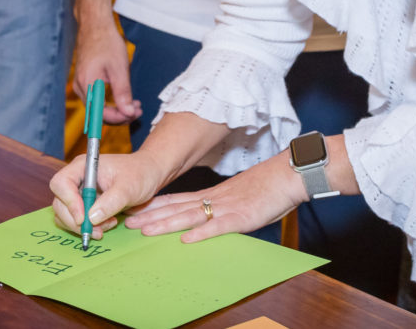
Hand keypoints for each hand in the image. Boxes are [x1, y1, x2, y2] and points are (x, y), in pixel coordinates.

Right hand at [49, 152, 165, 241]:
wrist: (148, 174)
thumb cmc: (140, 173)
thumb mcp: (129, 188)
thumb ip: (110, 202)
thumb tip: (91, 218)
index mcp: (83, 166)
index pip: (61, 183)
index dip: (68, 202)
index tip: (84, 218)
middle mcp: (77, 178)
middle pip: (60, 202)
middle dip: (75, 220)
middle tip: (96, 231)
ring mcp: (79, 192)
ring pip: (65, 214)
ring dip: (83, 226)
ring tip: (108, 226)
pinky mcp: (85, 204)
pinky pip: (76, 219)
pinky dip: (88, 227)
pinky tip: (107, 224)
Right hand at [72, 20, 140, 124]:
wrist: (95, 26)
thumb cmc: (107, 43)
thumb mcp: (119, 69)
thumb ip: (123, 93)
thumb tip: (128, 113)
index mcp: (88, 85)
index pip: (101, 114)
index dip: (119, 118)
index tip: (135, 113)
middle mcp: (81, 88)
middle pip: (98, 114)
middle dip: (119, 115)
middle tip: (138, 110)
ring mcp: (81, 85)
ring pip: (98, 108)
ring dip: (116, 109)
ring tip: (135, 104)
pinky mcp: (84, 81)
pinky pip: (96, 99)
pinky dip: (110, 102)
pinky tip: (124, 97)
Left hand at [124, 152, 303, 242]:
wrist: (287, 175)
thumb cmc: (266, 186)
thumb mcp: (237, 195)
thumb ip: (220, 206)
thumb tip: (205, 218)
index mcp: (212, 195)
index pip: (177, 200)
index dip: (154, 206)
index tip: (135, 210)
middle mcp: (214, 199)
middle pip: (176, 208)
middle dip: (151, 216)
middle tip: (128, 222)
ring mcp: (226, 208)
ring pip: (190, 216)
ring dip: (166, 224)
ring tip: (146, 231)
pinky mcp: (241, 217)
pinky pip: (218, 226)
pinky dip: (201, 233)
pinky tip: (186, 239)